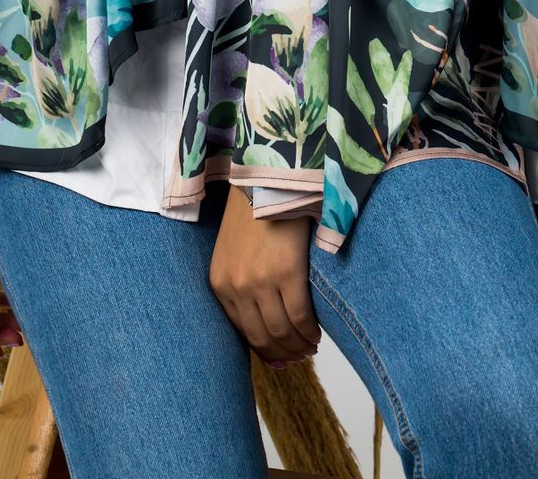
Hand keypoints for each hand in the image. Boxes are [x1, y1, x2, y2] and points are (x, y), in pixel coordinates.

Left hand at [209, 186, 320, 367]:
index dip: (263, 349)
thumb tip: (265, 320)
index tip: (278, 357)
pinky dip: (310, 331)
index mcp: (220, 283)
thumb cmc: (254, 211)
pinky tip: (317, 334)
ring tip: (310, 347)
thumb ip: (242, 282)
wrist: (268, 179)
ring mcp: (261, 281)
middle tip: (299, 358)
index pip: (242, 332)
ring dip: (298, 346)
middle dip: (282, 353)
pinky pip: (300, 316)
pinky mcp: (287, 272)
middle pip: (262, 336)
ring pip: (282, 331)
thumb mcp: (234, 251)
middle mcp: (237, 287)